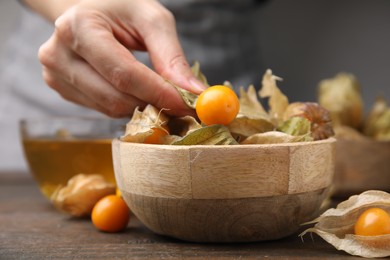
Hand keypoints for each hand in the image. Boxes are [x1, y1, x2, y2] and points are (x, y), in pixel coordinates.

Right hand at [38, 0, 205, 116]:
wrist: (88, 9)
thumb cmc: (120, 8)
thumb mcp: (151, 20)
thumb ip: (171, 56)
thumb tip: (193, 93)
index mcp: (80, 26)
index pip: (124, 74)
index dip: (159, 93)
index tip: (188, 105)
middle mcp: (58, 53)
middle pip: (115, 97)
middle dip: (153, 104)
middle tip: (181, 105)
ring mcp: (55, 74)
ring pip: (109, 108)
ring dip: (141, 107)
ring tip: (159, 94)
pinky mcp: (60, 88)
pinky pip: (102, 109)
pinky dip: (126, 106)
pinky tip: (135, 91)